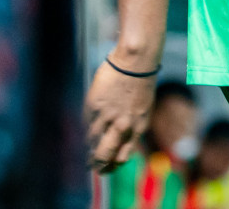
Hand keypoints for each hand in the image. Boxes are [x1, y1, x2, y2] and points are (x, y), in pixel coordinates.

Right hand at [83, 56, 157, 173]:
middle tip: (93, 167)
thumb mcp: (142, 109)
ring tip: (86, 152)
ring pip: (93, 141)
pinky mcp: (95, 106)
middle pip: (105, 155)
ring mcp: (108, 116)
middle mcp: (123, 126)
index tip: (106, 167)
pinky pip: (87, 123)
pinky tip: (85, 131)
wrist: (135, 61)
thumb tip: (118, 140)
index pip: (123, 157)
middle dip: (98, 164)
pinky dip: (86, 129)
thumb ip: (131, 126)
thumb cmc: (140, 83)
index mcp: (138, 128)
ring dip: (89, 148)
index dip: (113, 165)